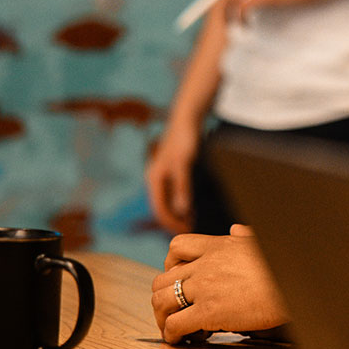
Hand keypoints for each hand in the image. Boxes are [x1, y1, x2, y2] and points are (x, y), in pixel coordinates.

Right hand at [145, 119, 200, 234]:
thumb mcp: (184, 164)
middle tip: (192, 229)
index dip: (171, 222)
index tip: (186, 231)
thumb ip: (182, 187)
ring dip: (179, 212)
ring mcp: (164, 174)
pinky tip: (194, 204)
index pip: (159, 208)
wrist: (187, 118)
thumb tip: (181, 211)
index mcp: (154, 179)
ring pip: (168, 200)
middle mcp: (156, 178)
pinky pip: (175, 191)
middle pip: (162, 206)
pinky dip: (183, 201)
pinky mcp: (173, 170)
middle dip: (174, 220)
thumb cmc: (184, 139)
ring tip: (193, 220)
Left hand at [150, 226, 288, 342]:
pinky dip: (172, 334)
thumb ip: (246, 237)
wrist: (297, 285)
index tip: (179, 279)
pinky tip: (181, 339)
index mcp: (219, 246)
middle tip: (174, 310)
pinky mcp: (208, 312)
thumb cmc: (286, 267)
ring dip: (163, 317)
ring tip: (175, 328)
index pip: (177, 247)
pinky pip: (175, 325)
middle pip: (162, 279)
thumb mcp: (263, 243)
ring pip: (160, 301)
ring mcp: (204, 288)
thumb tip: (236, 229)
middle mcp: (205, 265)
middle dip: (163, 297)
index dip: (171, 265)